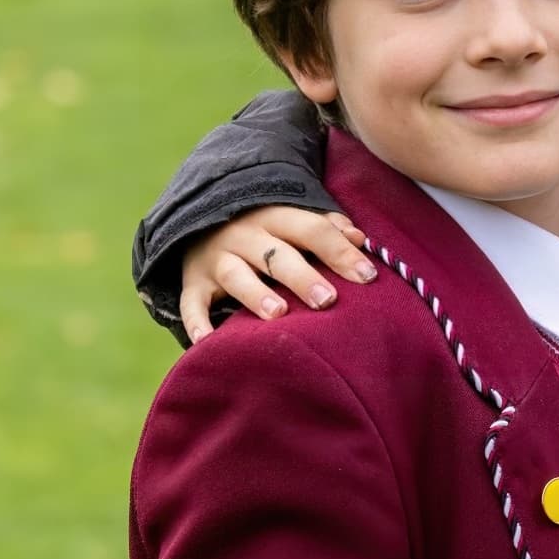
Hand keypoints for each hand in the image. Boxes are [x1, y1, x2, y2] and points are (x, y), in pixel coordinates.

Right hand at [180, 206, 375, 342]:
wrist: (200, 217)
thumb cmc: (266, 227)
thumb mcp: (293, 218)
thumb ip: (326, 227)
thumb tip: (359, 239)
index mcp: (275, 217)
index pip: (311, 230)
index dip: (340, 252)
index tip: (367, 276)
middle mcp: (244, 235)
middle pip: (276, 254)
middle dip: (302, 277)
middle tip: (328, 300)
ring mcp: (216, 258)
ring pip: (235, 274)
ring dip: (256, 293)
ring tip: (278, 313)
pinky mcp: (193, 282)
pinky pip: (191, 302)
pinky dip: (197, 321)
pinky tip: (208, 341)